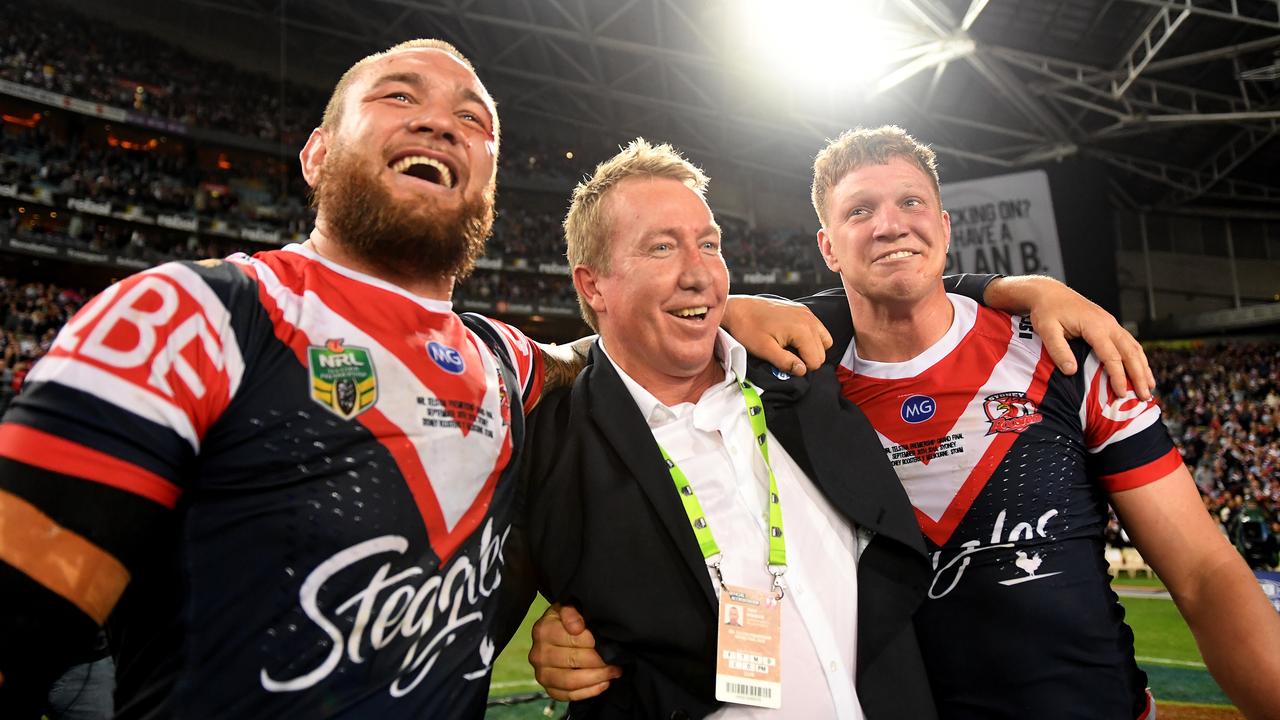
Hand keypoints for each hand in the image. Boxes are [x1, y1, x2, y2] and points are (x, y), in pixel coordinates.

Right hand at [529, 603, 620, 700]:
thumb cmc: (567, 617)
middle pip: (573, 661)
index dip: (594, 642)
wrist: (556, 631)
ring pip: (570, 682)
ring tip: (614, 672)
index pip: (573, 639)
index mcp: (543, 630)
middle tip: (617, 659)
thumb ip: (572, 610)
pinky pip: (568, 696)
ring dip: (596, 678)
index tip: (610, 642)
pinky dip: (588, 692)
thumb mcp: (570, 605)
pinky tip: (604, 684)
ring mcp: (541, 673)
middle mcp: (538, 653)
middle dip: (599, 661)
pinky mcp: (548, 688)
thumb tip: (577, 627)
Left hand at [721, 295, 832, 375]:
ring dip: (811, 349)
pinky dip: (810, 338)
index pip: (816, 360)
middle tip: (787, 358)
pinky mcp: (802, 310)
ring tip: (792, 350)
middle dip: (807, 359)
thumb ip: (785, 362)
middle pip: (822, 352)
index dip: (802, 368)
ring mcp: (806, 313)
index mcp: (802, 329)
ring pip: (824, 341)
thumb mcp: (765, 350)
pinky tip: (793, 340)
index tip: (787, 365)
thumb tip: (802, 371)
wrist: (738, 308)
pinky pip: (817, 329)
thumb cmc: (748, 328)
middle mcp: (808, 319)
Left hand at [985, 277, 1153, 399]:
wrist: (1049, 293)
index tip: (1121, 394)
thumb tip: (1071, 371)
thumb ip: (1058, 350)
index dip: (1118, 376)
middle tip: (1146, 397)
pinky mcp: (1110, 325)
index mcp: (1095, 326)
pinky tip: (1142, 370)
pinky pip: (1129, 343)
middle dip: (1139, 376)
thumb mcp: (1047, 330)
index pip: (1112, 356)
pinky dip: (1138, 358)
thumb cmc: (1046, 311)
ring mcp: (1111, 324)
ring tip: (1150, 387)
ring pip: (1134, 347)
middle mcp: (1108, 324)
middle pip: (1130, 353)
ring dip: (1143, 368)